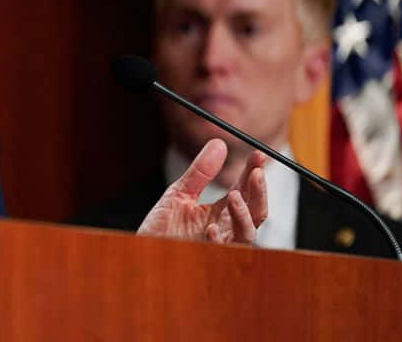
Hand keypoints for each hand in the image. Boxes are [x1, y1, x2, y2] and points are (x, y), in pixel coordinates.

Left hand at [137, 138, 267, 243]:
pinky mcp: (205, 256)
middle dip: (259, 192)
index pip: (245, 191)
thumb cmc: (161, 227)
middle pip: (255, 212)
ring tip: (233, 195)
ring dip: (243, 214)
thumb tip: (219, 144)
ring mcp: (218, 244)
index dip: (253, 173)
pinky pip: (221, 252)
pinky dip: (218, 240)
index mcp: (221, 212)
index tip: (258, 154)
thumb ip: (200, 172)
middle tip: (255, 173)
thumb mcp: (179, 192)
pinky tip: (210, 228)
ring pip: (246, 233)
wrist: (142, 250)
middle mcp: (225, 228)